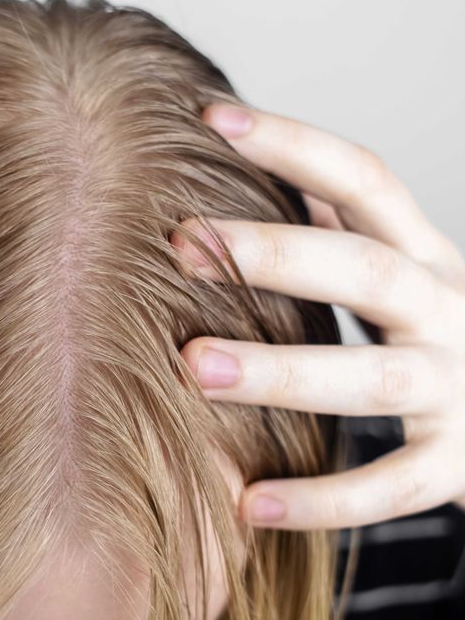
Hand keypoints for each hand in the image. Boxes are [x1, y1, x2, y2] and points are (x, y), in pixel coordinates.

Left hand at [173, 103, 464, 528]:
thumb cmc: (433, 338)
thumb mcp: (402, 273)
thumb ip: (342, 231)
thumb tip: (265, 171)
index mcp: (423, 256)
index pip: (364, 180)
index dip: (294, 144)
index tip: (210, 117)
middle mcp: (447, 310)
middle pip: (365, 268)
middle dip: (276, 255)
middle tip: (183, 244)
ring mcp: (458, 387)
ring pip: (374, 376)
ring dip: (283, 370)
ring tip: (196, 367)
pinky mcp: (459, 465)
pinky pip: (392, 486)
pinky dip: (324, 499)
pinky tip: (249, 502)